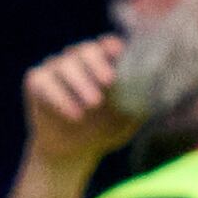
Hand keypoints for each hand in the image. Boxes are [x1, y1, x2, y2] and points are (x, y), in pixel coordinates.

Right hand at [21, 36, 135, 165]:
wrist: (73, 152)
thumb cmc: (105, 129)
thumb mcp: (128, 117)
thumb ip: (142, 102)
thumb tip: (161, 90)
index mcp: (103, 62)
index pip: (107, 45)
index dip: (112, 46)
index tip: (119, 53)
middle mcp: (78, 59)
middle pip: (85, 50)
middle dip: (97, 64)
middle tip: (109, 82)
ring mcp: (56, 68)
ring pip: (64, 64)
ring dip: (80, 83)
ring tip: (93, 104)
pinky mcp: (36, 81)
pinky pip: (44, 82)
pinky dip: (59, 98)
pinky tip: (74, 114)